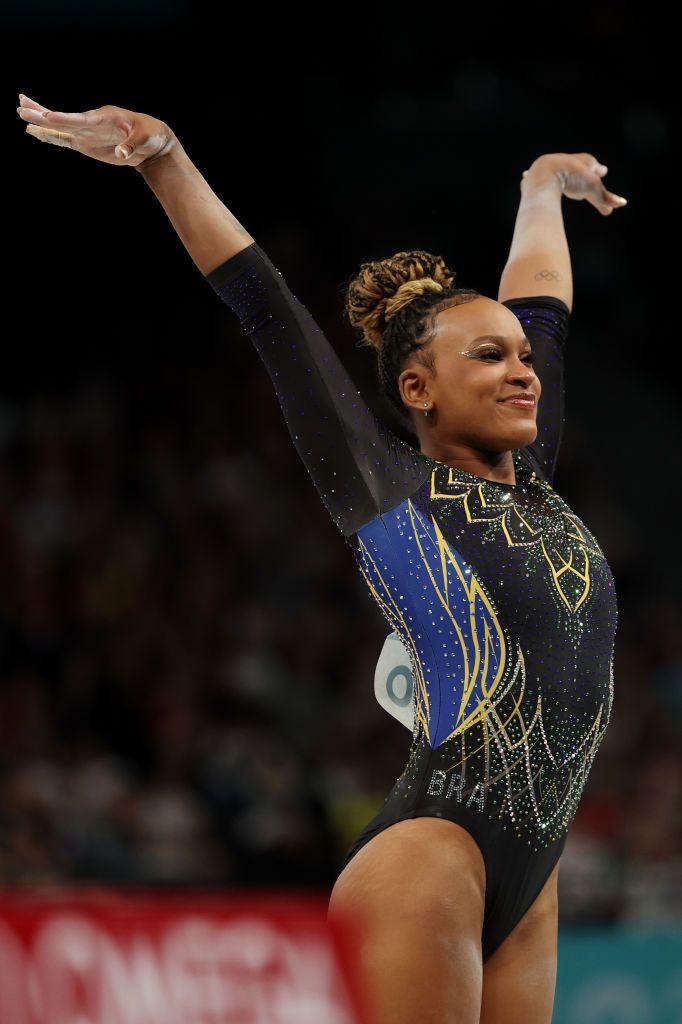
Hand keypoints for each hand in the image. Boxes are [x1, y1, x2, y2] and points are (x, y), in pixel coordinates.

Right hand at [16, 93, 174, 167]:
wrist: (151, 142)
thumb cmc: (149, 135)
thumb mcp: (144, 139)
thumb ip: (131, 146)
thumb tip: (120, 154)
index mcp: (104, 117)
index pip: (81, 119)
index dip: (65, 119)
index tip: (49, 117)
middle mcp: (91, 122)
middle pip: (64, 119)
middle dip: (43, 114)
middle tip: (21, 107)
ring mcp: (87, 132)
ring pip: (60, 127)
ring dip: (41, 121)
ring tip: (21, 110)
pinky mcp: (86, 143)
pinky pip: (65, 139)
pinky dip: (50, 136)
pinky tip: (36, 132)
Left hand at [522, 153, 627, 215]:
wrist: (545, 174)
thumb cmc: (571, 179)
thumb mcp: (592, 190)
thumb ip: (605, 198)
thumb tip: (622, 204)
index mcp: (584, 161)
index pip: (596, 167)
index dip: (599, 171)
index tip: (603, 170)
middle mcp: (567, 161)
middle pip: (578, 168)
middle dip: (582, 171)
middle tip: (588, 171)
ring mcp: (551, 166)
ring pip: (557, 169)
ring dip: (560, 170)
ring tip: (559, 173)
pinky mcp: (535, 176)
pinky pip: (534, 175)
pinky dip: (532, 176)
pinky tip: (525, 175)